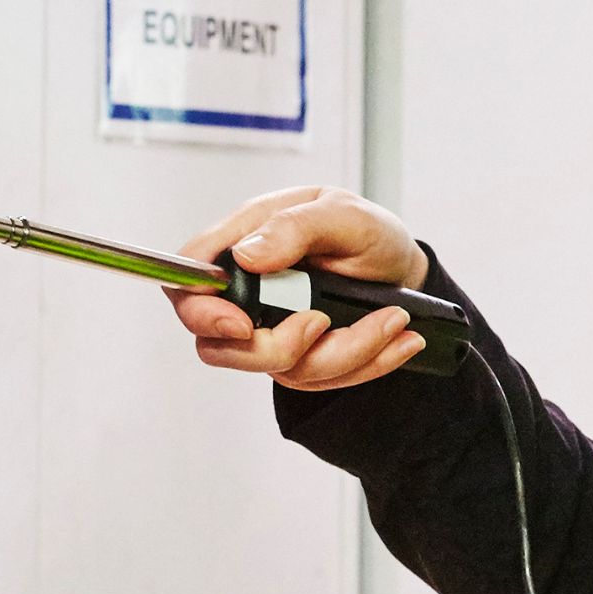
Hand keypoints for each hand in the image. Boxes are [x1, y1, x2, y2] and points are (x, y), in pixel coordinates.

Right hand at [165, 187, 432, 390]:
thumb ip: (295, 227)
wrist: (401, 269)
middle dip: (278, 348)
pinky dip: (365, 363)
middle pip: (219, 345)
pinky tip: (398, 339)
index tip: (241, 324)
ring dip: (345, 352)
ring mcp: (270, 328)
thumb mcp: (345, 214)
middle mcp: (249, 289)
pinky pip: (319, 379)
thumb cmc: (367, 233)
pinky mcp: (298, 357)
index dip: (200, 309)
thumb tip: (247, 254)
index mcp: (246, 240)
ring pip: (280, 369)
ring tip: (392, 320)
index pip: (190, 277)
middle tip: (323, 323)